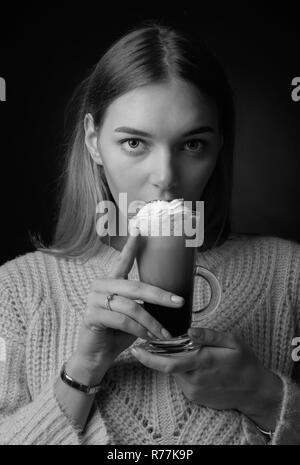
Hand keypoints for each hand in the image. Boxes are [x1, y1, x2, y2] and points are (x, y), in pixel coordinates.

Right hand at [74, 228, 184, 369]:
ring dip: (152, 322)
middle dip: (161, 295)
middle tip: (180, 302)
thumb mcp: (133, 315)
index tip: (140, 230)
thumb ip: (143, 303)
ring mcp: (94, 300)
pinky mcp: (91, 316)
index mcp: (111, 281)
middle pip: (136, 287)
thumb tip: (171, 298)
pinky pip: (123, 321)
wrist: (96, 356)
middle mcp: (100, 286)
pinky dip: (140, 331)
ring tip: (165, 334)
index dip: (132, 246)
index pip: (123, 261)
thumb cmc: (117, 334)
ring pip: (131, 307)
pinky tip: (149, 337)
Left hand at [131, 327, 282, 429]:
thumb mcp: (233, 342)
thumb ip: (209, 336)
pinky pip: (181, 380)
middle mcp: (194, 380)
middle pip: (167, 365)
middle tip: (152, 342)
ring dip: (174, 360)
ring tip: (186, 350)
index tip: (135, 348)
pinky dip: (182, 369)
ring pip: (174, 372)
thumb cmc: (245, 363)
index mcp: (203, 363)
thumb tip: (189, 331)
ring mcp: (194, 391)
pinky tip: (195, 363)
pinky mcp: (195, 398)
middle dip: (158, 354)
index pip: (168, 362)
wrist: (255, 391)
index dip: (149, 357)